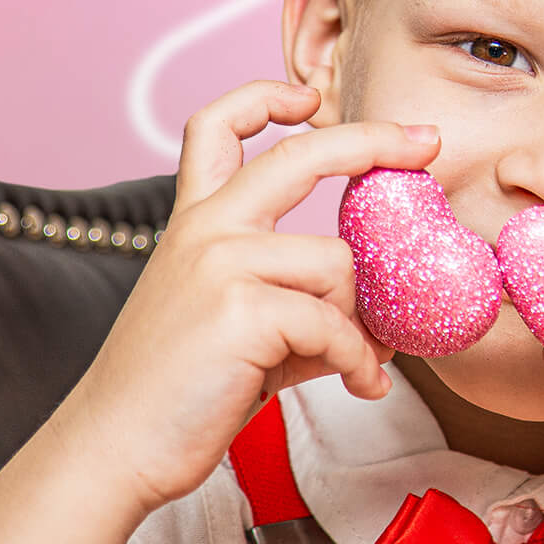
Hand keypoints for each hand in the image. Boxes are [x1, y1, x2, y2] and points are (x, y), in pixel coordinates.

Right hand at [62, 79, 437, 515]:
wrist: (116, 446)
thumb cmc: (176, 391)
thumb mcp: (231, 322)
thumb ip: (294, 299)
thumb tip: (377, 318)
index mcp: (195, 221)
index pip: (217, 127)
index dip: (265, 97)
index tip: (309, 97)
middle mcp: (206, 228)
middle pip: (300, 155)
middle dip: (373, 140)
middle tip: (427, 143)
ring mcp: (222, 263)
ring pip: (337, 264)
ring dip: (361, 320)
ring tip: (358, 363)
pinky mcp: (242, 310)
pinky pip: (336, 324)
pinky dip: (358, 360)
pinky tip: (359, 386)